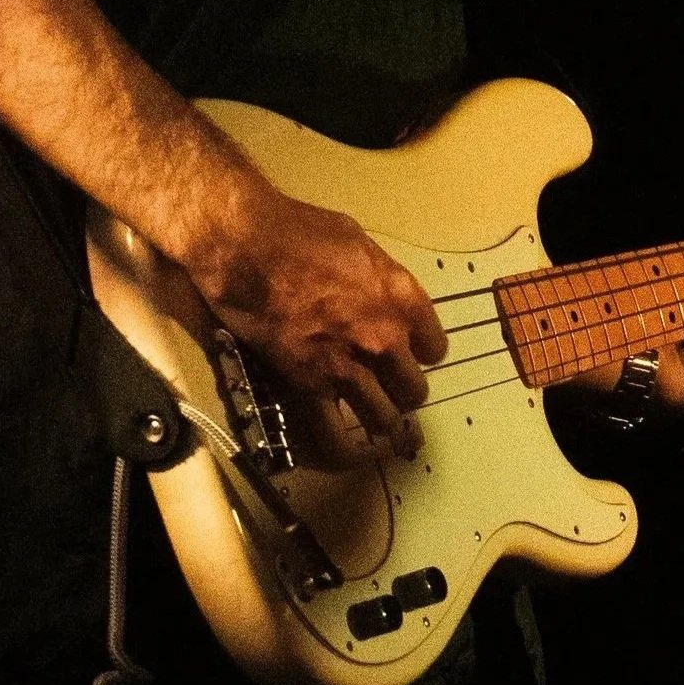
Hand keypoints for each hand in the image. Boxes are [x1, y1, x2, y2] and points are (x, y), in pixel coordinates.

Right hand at [185, 183, 448, 460]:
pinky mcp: (310, 387)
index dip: (420, 353)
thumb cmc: (297, 232)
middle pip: (414, 388)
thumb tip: (383, 295)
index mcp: (401, 297)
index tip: (409, 355)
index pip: (436, 348)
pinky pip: (337, 437)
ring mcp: (349, 366)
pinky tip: (350, 452)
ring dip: (381, 420)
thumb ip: (380, 279)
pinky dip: (346, 450)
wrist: (247, 247)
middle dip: (403, 389)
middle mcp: (384, 336)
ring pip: (385, 417)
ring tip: (377, 422)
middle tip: (390, 388)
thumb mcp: (357, 242)